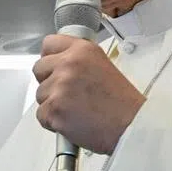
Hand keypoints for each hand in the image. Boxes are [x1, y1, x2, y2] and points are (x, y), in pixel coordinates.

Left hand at [32, 34, 145, 153]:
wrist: (132, 126)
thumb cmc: (121, 102)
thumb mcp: (102, 66)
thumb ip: (78, 61)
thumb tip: (56, 64)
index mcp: (82, 50)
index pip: (49, 44)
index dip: (51, 58)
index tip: (56, 68)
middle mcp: (68, 64)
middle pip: (39, 69)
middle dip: (49, 82)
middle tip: (69, 94)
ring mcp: (59, 86)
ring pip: (40, 94)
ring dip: (53, 104)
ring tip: (76, 110)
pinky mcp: (54, 109)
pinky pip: (41, 115)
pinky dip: (53, 122)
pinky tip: (72, 121)